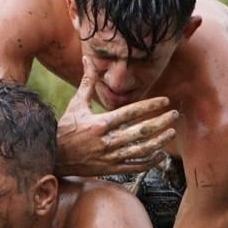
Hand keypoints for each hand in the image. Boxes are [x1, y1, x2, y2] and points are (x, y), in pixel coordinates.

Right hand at [56, 57, 177, 176]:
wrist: (53, 156)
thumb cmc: (65, 127)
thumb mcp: (76, 104)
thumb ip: (87, 82)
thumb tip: (88, 58)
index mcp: (100, 123)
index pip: (130, 113)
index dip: (150, 106)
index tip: (165, 101)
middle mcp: (106, 141)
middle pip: (140, 132)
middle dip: (161, 123)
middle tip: (174, 115)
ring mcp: (109, 157)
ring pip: (141, 151)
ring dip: (159, 141)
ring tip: (171, 133)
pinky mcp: (110, 169)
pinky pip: (135, 167)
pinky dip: (150, 162)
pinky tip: (160, 154)